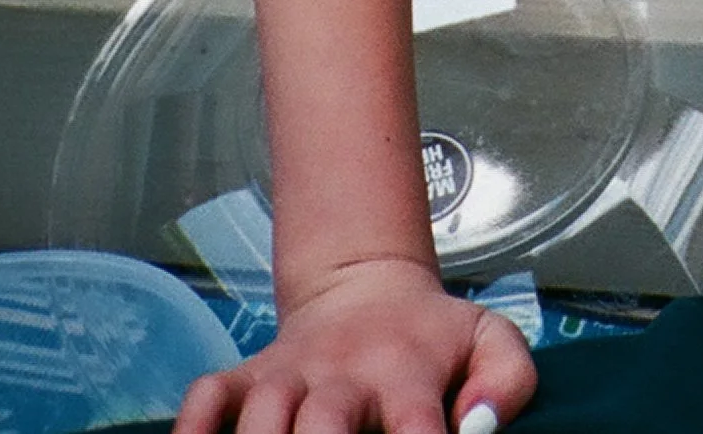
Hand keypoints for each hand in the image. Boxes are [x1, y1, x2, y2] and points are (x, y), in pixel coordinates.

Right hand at [174, 257, 535, 433]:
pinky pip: (207, 396)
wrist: (366, 284)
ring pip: (262, 415)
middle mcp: (345, 375)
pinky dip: (195, 427)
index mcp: (408, 374)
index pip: (416, 425)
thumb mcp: (489, 338)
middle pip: (324, 424)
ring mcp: (290, 374)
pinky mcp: (247, 374)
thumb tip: (479, 426)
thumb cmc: (431, 337)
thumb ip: (508, 378)